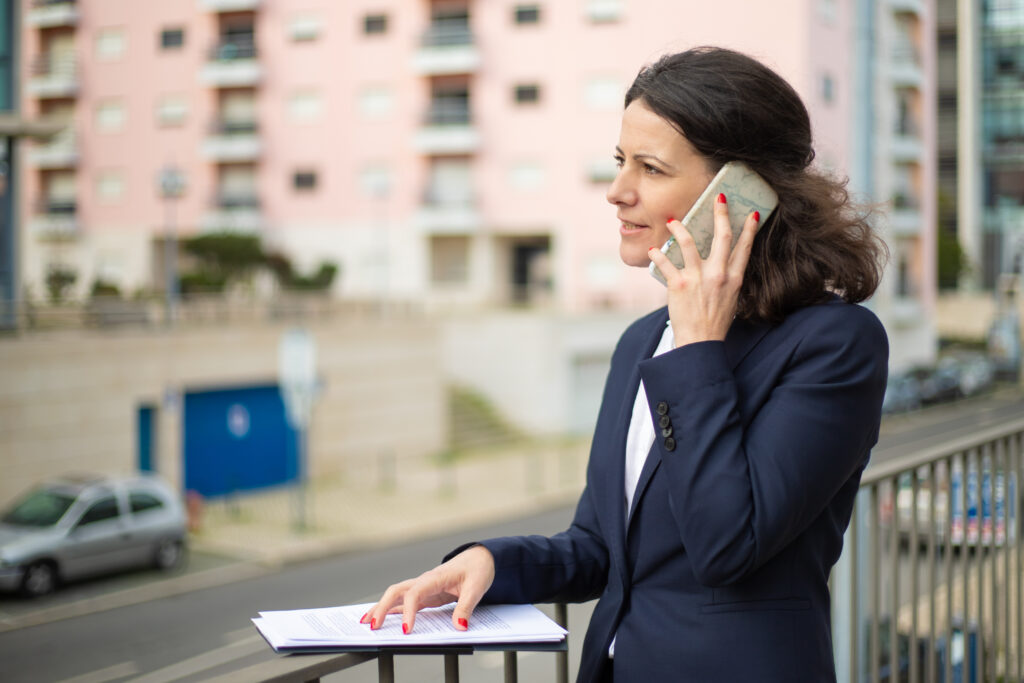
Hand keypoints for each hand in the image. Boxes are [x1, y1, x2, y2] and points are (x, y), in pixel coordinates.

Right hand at [360, 544, 495, 633]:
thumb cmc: (477, 569)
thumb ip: (466, 607)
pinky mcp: (425, 594)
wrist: (479, 558)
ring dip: (381, 607)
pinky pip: (404, 602)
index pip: (414, 593)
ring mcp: (423, 587)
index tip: (407, 630)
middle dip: (382, 608)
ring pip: (396, 596)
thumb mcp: (476, 588)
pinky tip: (383, 619)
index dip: (408, 612)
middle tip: (373, 626)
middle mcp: (425, 581)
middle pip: (396, 592)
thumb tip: (459, 626)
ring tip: (367, 623)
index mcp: (435, 577)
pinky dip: (392, 610)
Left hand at [648, 193, 760, 346]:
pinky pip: (665, 262)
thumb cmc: (714, 323)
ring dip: (679, 228)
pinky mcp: (678, 284)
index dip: (749, 229)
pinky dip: (657, 255)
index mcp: (734, 279)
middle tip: (719, 198)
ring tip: (672, 220)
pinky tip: (652, 249)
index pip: (745, 248)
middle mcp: (718, 275)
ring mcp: (698, 278)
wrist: (700, 343)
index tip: (752, 213)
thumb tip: (723, 265)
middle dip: (721, 214)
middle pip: (723, 236)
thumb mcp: (731, 300)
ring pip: (689, 243)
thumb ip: (728, 280)